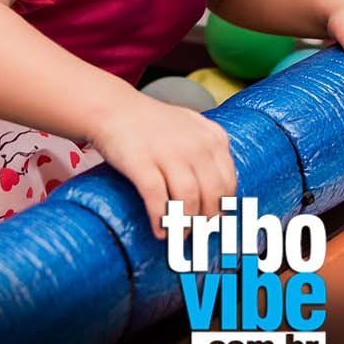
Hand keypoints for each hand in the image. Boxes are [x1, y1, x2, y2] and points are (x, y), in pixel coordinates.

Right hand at [88, 94, 236, 239]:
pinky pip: (158, 199)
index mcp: (212, 137)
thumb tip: (222, 191)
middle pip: (213, 194)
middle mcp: (195, 144)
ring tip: (180, 236)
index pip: (229, 181)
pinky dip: (161, 220)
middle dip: (207, 220)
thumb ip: (210, 149)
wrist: (113, 108)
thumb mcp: (191, 126)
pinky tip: (160, 232)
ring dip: (186, 224)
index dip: (223, 207)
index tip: (214, 221)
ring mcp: (168, 152)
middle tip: (198, 233)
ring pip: (189, 199)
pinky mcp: (142, 163)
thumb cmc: (153, 123)